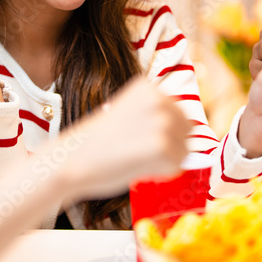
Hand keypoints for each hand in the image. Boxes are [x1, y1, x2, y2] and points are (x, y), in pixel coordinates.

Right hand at [58, 79, 189, 198]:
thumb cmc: (96, 142)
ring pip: (184, 150)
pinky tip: (137, 166)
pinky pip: (177, 166)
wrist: (72, 160)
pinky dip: (161, 173)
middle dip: (171, 145)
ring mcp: (162, 122)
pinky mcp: (162, 147)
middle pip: (188, 130)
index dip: (164, 132)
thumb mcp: (127, 113)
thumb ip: (154, 115)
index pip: (179, 113)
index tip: (138, 137)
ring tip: (136, 158)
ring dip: (165, 160)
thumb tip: (189, 129)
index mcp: (149, 88)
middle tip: (139, 151)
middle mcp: (159, 100)